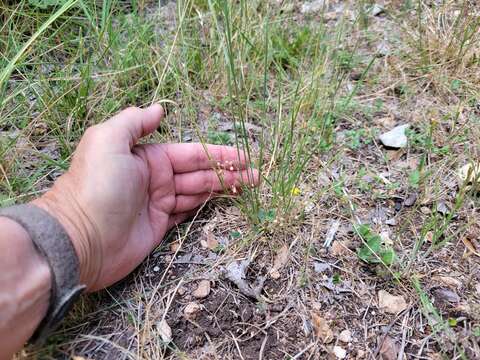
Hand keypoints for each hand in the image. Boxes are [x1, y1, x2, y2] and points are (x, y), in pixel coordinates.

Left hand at [33, 105, 258, 290]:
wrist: (80, 238)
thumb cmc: (97, 185)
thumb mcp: (108, 141)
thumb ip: (135, 122)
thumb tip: (159, 108)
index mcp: (147, 156)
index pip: (191, 153)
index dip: (218, 154)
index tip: (244, 155)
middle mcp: (155, 178)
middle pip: (199, 173)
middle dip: (228, 172)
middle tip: (257, 174)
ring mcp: (158, 203)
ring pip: (198, 192)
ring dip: (223, 188)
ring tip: (250, 187)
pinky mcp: (160, 226)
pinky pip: (188, 212)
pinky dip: (206, 206)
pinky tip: (224, 202)